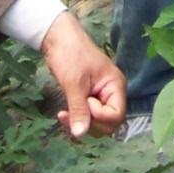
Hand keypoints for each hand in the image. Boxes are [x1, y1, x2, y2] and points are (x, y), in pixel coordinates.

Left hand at [39, 14, 126, 137]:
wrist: (57, 37)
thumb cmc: (69, 54)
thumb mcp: (74, 82)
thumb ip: (79, 109)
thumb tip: (80, 134)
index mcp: (115, 86)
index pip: (116, 115)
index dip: (100, 117)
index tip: (86, 102)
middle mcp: (112, 94)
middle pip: (109, 123)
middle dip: (90, 124)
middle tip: (69, 113)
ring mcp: (100, 96)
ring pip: (97, 123)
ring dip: (81, 123)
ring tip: (63, 114)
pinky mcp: (89, 98)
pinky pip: (88, 117)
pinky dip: (77, 118)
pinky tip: (63, 114)